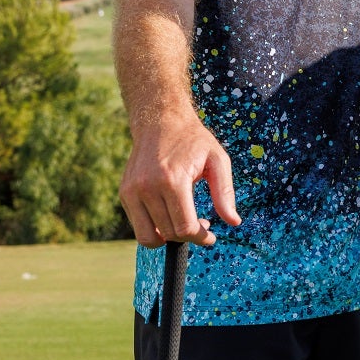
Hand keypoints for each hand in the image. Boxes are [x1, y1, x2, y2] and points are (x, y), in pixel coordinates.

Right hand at [119, 110, 240, 248]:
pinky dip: (155, 229)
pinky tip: (170, 215)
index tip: (211, 236)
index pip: (185, 227)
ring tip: (184, 223)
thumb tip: (234, 222)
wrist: (160, 121)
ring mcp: (132, 192)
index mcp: (172, 180)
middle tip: (202, 224)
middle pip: (169, 234)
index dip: (201, 238)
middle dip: (189, 236)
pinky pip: (138, 226)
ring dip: (169, 238)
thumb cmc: (193, 140)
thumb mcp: (218, 160)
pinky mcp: (124, 194)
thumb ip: (225, 193)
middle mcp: (147, 188)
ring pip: (148, 237)